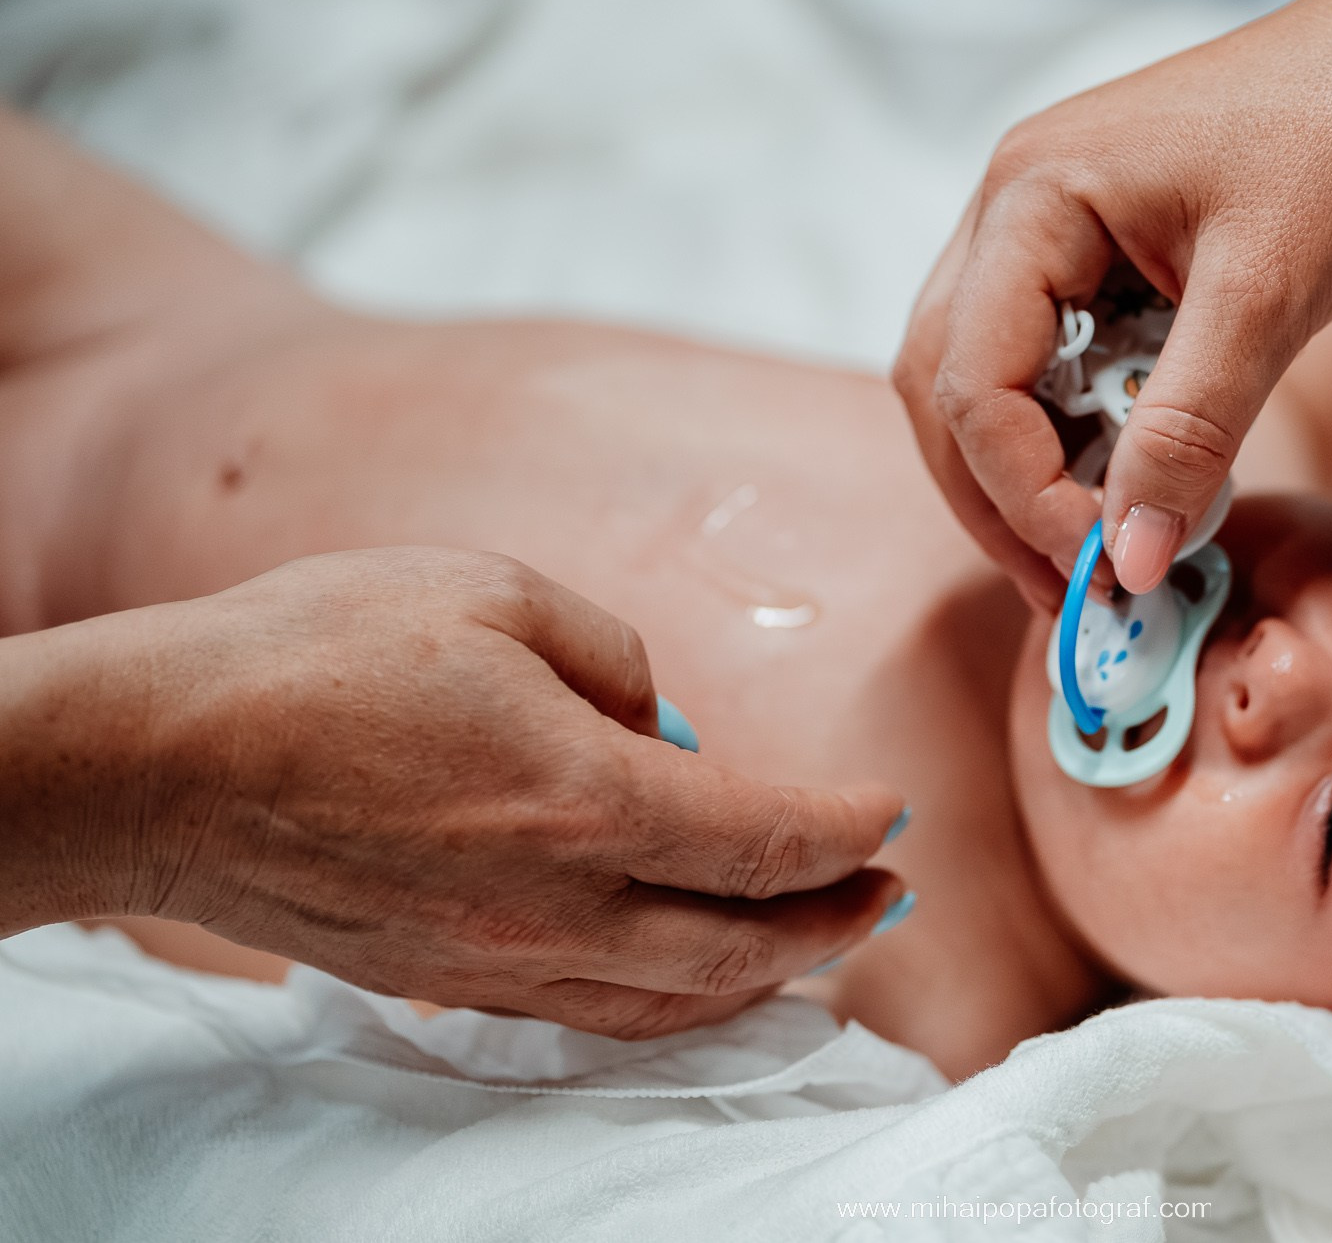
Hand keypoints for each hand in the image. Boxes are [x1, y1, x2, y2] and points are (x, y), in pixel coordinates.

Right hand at [0, 548, 906, 1037]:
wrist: (162, 760)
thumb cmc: (320, 654)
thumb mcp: (493, 596)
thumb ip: (613, 657)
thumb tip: (668, 725)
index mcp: (585, 797)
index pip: (767, 838)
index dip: (848, 829)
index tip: (891, 811)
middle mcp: (556, 904)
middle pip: (741, 943)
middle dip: (834, 921)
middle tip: (890, 890)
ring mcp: (500, 959)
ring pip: (674, 998)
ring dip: (767, 975)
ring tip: (822, 942)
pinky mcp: (448, 980)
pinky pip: (596, 1012)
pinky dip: (674, 1001)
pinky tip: (695, 976)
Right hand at [894, 0, 1331, 607]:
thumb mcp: (1269, 296)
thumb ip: (1189, 431)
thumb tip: (1129, 562)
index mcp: (1031, 197)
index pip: (969, 381)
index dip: (1022, 494)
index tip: (1102, 570)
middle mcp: (1012, 210)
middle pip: (944, 388)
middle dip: (1000, 500)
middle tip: (1073, 592)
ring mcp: (1046, 230)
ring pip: (984, 384)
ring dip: (1030, 478)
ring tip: (1101, 558)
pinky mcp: (1093, 256)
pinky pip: (1048, 367)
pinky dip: (1075, 440)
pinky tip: (1130, 491)